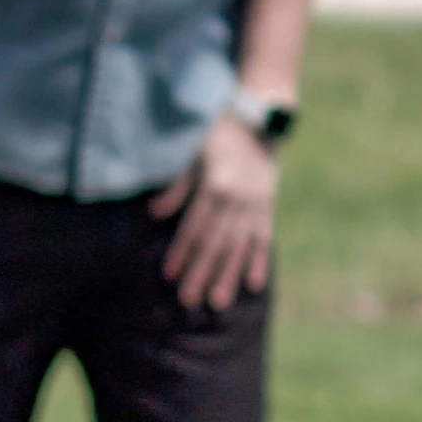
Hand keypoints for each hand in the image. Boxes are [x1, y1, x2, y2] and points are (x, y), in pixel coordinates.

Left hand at [152, 110, 279, 309]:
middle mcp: (239, 198)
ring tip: (218, 303)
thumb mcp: (193, 152)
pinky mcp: (268, 206)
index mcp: (216, 184)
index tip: (169, 275)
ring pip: (240, 245)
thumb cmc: (217, 133)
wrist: (259, 119)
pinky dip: (259, 261)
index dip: (182, 250)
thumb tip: (153, 214)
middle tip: (189, 300)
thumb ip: (177, 186)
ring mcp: (256, 204)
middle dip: (201, 272)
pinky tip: (254, 285)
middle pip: (216, 242)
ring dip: (228, 275)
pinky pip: (264, 237)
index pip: (195, 226)